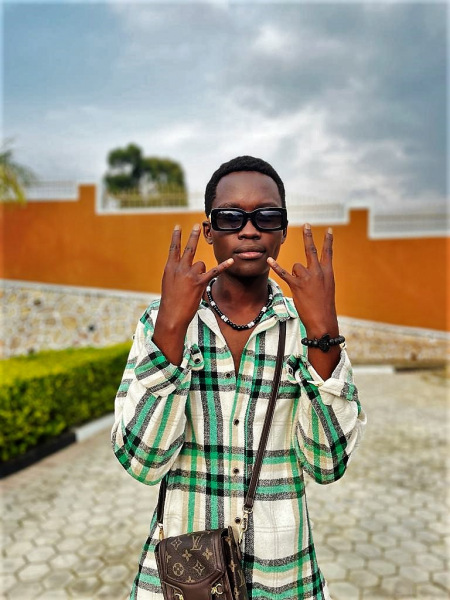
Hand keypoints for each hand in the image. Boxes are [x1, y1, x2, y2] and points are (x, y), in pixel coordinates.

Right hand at [153, 225, 232, 364]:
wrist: (172, 315)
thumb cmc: (170, 302)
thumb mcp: (169, 284)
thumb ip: (176, 272)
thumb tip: (188, 265)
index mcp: (170, 268)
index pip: (173, 248)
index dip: (176, 237)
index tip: (178, 227)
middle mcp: (179, 268)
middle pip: (188, 248)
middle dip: (193, 236)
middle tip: (197, 225)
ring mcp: (190, 274)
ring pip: (201, 264)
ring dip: (201, 272)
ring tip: (194, 285)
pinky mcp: (200, 282)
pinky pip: (214, 271)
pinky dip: (224, 266)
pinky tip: (232, 260)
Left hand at [267, 224, 337, 337]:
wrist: (323, 320)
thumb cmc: (324, 307)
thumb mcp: (327, 289)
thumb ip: (320, 277)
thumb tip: (309, 271)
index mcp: (328, 273)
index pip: (328, 252)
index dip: (328, 241)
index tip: (329, 230)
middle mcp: (318, 272)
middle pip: (311, 250)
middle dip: (308, 236)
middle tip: (306, 224)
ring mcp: (307, 278)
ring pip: (296, 265)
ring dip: (295, 274)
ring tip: (301, 287)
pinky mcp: (297, 285)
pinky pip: (284, 273)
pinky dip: (276, 266)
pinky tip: (269, 260)